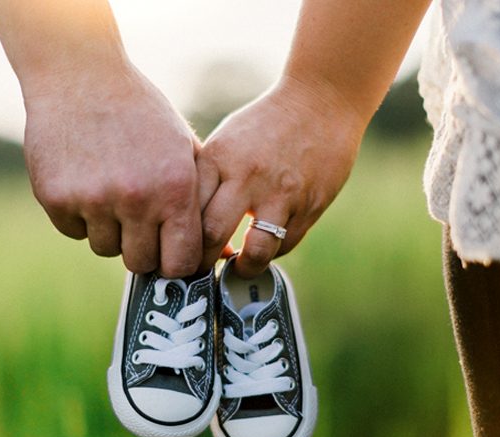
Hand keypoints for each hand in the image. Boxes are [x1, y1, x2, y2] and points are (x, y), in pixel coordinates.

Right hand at [23, 65, 201, 277]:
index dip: (174, 263)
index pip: (180, 263)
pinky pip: (73, 231)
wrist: (81, 76)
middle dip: (141, 248)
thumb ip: (201, 200)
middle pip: (139, 263)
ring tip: (110, 190)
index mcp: (175, 189)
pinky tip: (85, 181)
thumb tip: (220, 253)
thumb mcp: (183, 148)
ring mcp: (92, 200)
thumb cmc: (141, 113)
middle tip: (137, 220)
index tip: (168, 253)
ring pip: (104, 248)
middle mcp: (135, 199)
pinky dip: (79, 216)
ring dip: (109, 229)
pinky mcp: (56, 198)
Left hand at [196, 75, 364, 276]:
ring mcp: (281, 193)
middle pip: (212, 236)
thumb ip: (207, 178)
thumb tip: (182, 223)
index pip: (187, 211)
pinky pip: (285, 244)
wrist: (322, 101)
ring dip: (243, 268)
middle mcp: (247, 176)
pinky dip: (271, 252)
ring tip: (237, 268)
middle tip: (201, 271)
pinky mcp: (310, 205)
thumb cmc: (265, 124)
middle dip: (202, 263)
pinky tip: (263, 247)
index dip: (178, 240)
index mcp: (219, 158)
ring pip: (255, 251)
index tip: (177, 252)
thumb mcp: (226, 141)